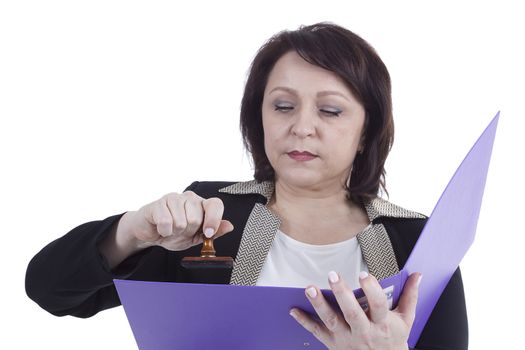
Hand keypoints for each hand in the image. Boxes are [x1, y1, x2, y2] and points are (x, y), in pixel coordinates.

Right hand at [124, 191, 233, 250]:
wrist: (151, 233)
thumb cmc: (174, 232)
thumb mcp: (197, 237)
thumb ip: (214, 232)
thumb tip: (229, 226)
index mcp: (201, 204)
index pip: (215, 204)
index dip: (214, 220)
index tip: (208, 233)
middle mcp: (189, 197)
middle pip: (196, 218)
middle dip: (188, 231)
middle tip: (180, 231)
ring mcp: (174, 198)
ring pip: (181, 221)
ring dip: (175, 232)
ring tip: (171, 229)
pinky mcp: (158, 203)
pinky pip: (166, 222)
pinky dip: (164, 231)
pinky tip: (161, 229)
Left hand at [289, 271, 421, 349]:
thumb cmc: (393, 340)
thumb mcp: (406, 320)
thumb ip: (410, 296)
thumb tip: (417, 275)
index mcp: (382, 323)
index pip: (378, 305)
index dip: (372, 290)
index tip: (364, 274)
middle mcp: (363, 332)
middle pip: (352, 313)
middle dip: (342, 294)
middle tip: (333, 275)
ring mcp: (346, 339)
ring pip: (332, 321)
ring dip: (319, 305)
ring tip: (309, 288)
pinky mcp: (333, 343)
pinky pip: (316, 332)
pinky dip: (304, 322)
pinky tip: (294, 310)